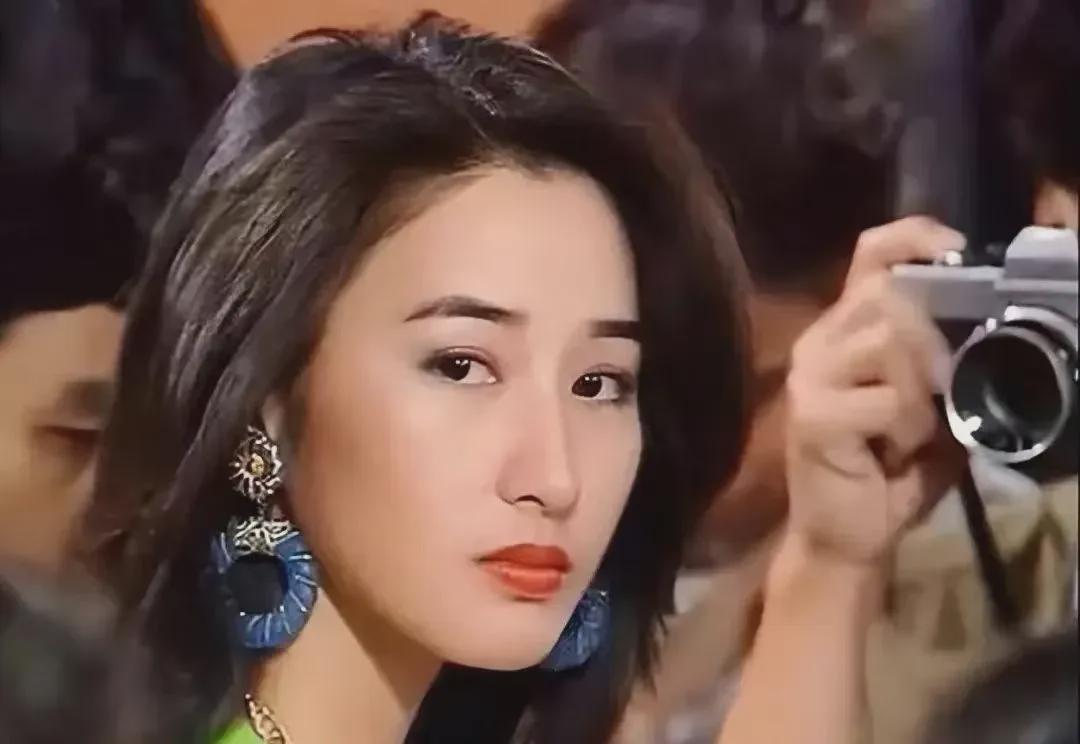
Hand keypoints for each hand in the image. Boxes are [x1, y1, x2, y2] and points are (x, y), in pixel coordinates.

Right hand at [784, 217, 965, 566]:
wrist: (846, 538)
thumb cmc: (887, 471)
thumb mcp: (927, 405)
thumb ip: (942, 360)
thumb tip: (988, 326)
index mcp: (844, 329)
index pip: (871, 254)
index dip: (915, 237)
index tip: (957, 252)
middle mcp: (819, 342)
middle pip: (889, 293)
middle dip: (934, 339)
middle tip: (943, 388)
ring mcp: (809, 376)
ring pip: (889, 339)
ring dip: (920, 390)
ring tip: (912, 430)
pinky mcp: (812, 415)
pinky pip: (884, 398)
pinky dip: (907, 427)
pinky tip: (893, 453)